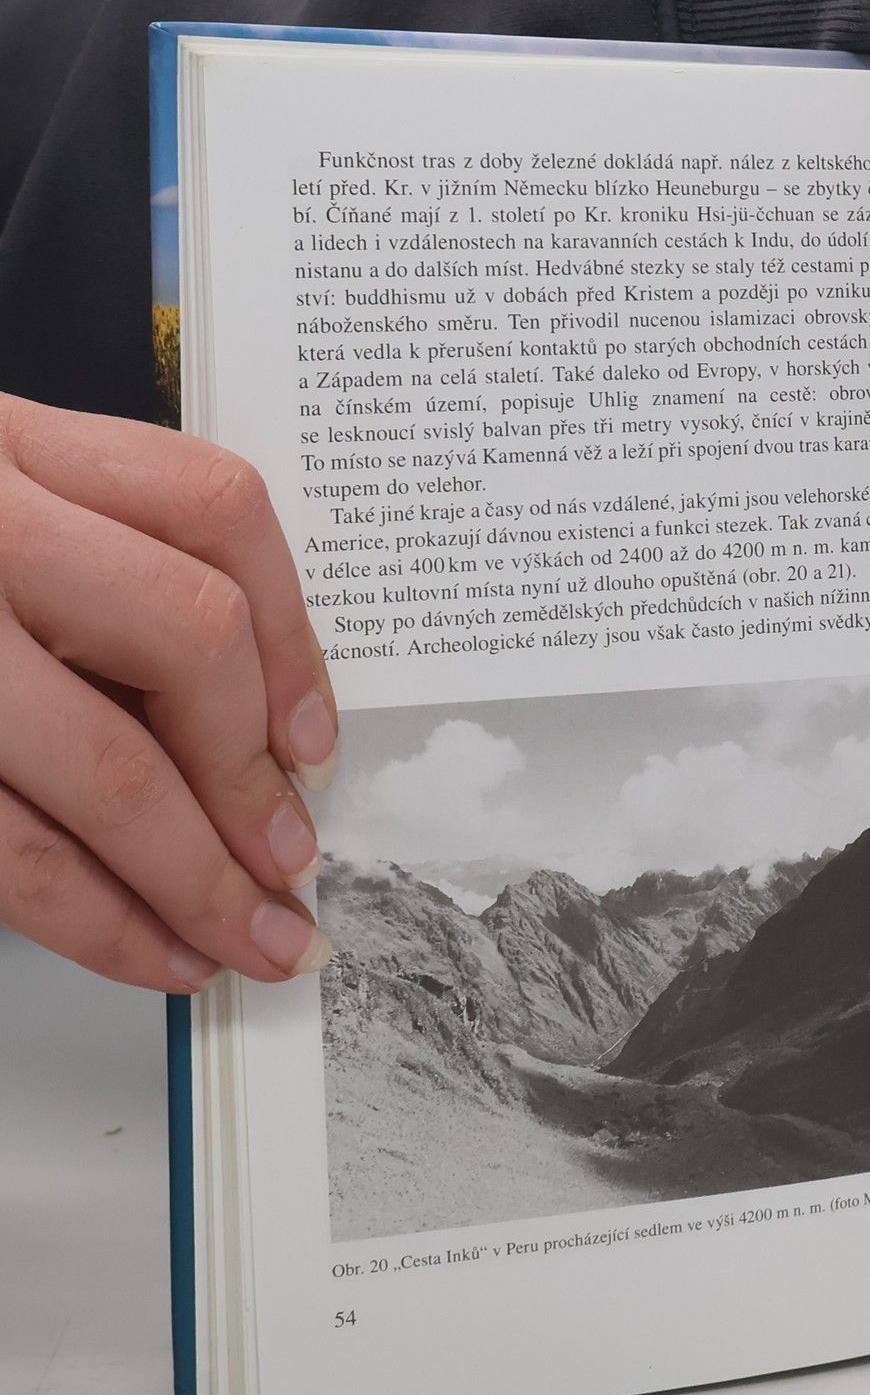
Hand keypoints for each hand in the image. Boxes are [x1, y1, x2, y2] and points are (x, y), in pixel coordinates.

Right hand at [0, 394, 337, 990]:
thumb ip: (89, 569)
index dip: (291, 638)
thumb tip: (254, 734)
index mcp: (3, 444)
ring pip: (103, 766)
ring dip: (194, 879)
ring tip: (247, 941)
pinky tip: (145, 950)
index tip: (313, 742)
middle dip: (251, 780)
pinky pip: (1, 846)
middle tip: (290, 870)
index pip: (213, 509)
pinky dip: (91, 918)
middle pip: (185, 637)